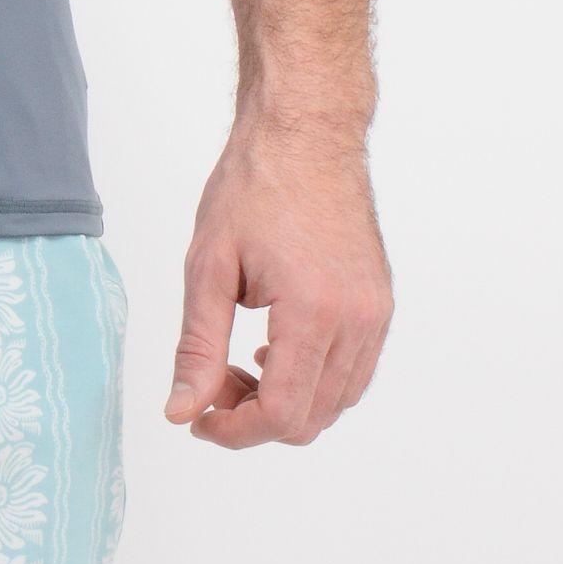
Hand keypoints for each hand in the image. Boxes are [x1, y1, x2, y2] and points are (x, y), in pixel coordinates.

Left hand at [166, 121, 392, 447]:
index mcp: (314, 312)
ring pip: (336, 401)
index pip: (282, 414)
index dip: (235, 430)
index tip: (199, 416)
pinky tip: (275, 348)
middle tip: (211, 383)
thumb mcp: (208, 265)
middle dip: (255, 418)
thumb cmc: (253, 186)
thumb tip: (182, 410)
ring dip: (286, 402)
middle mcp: (358, 320)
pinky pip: (353, 371)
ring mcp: (376, 313)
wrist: (305, 133)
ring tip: (240, 363)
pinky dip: (314, 379)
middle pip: (312, 418)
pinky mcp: (380, 304)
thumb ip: (196, 346)